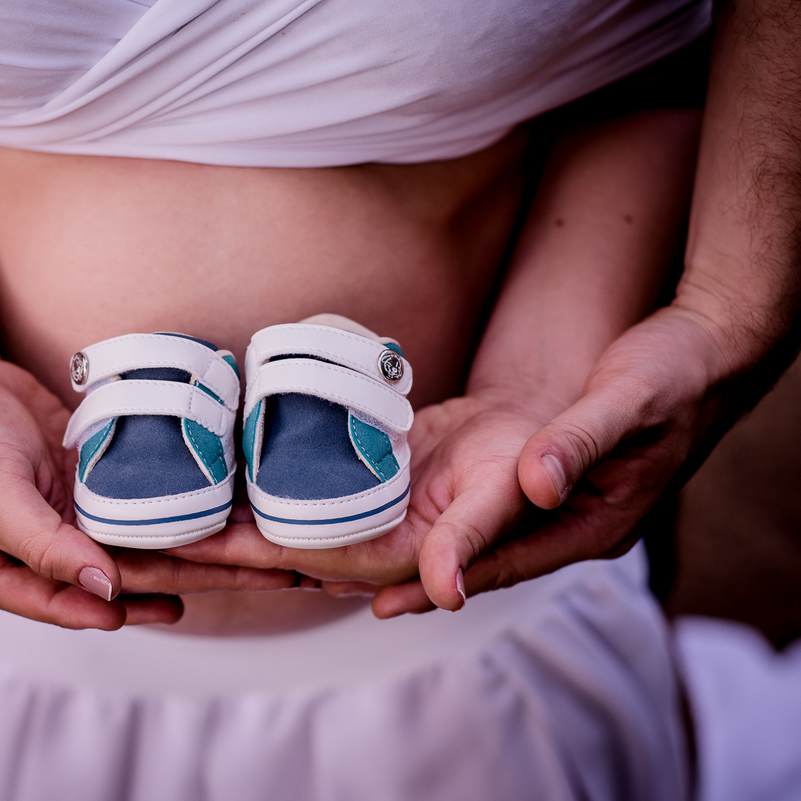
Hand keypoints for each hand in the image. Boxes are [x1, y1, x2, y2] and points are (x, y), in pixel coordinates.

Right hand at [0, 355, 298, 625]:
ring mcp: (35, 510)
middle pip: (90, 578)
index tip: (113, 593)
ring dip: (186, 555)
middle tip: (240, 581)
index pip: (11, 575)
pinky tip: (218, 518)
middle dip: (167, 584)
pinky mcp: (57, 480)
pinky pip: (118, 506)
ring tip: (261, 562)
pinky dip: (166, 514)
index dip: (62, 584)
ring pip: (118, 545)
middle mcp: (1, 537)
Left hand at [168, 395, 545, 612]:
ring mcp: (358, 519)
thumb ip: (474, 539)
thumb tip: (446, 593)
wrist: (534, 440)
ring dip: (219, 517)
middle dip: (203, 544)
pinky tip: (212, 472)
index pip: (294, 558)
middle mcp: (366, 546)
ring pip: (274, 523)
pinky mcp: (357, 488)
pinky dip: (253, 487)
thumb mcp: (506, 493)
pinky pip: (294, 492)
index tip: (174, 543)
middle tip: (131, 527)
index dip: (233, 550)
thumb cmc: (529, 463)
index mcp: (394, 557)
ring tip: (153, 501)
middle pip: (268, 548)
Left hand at [384, 305, 734, 612]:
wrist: (698, 356)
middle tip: (366, 598)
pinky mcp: (546, 487)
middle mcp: (576, 527)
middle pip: (491, 563)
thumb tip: (536, 484)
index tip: (402, 595)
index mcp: (599, 523)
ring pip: (485, 543)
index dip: (456, 577)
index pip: (515, 560)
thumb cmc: (671, 377)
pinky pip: (489, 514)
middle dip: (429, 581)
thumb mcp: (627, 399)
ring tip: (368, 572)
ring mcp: (561, 510)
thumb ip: (580, 440)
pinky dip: (446, 521)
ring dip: (430, 555)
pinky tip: (405, 520)